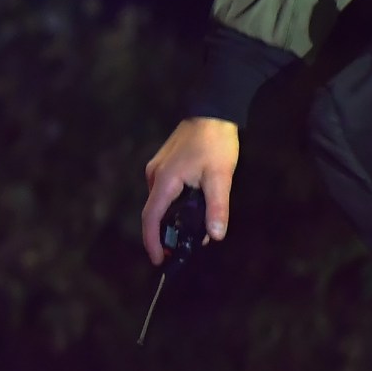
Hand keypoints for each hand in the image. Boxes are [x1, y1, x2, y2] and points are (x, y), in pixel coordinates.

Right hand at [141, 118, 238, 265]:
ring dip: (174, 219)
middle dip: (166, 233)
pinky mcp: (166, 163)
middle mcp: (156, 175)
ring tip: (195, 230)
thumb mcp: (220, 177)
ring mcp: (159, 168)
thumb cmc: (215, 143)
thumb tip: (215, 236)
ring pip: (161, 202)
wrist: (213, 110)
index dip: (152, 241)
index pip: (151, 218)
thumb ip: (217, 208)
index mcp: (165, 180)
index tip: (159, 259)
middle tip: (183, 249)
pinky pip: (166, 191)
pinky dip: (176, 205)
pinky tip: (194, 208)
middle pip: (155, 212)